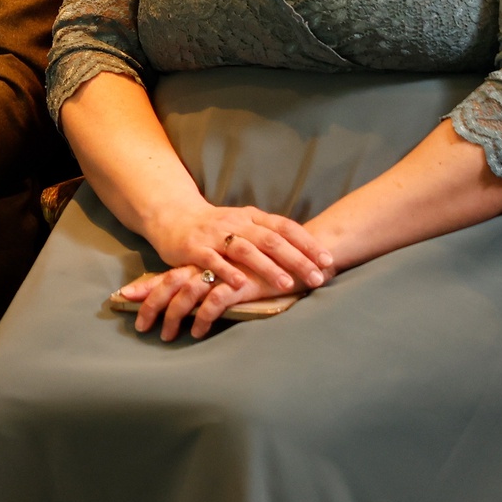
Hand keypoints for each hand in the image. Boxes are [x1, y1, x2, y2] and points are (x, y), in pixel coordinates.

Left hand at [118, 263, 265, 340]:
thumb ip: (216, 281)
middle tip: (140, 327)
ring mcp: (224, 272)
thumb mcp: (234, 272)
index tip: (123, 296)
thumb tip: (197, 298)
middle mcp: (209, 265)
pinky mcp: (241, 283)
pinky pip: (214, 303)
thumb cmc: (264, 266)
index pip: (169, 274)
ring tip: (165, 336)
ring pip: (187, 293)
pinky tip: (196, 333)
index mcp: (205, 262)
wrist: (298, 253)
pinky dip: (202, 318)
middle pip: (171, 283)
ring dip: (173, 316)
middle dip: (151, 304)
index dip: (146, 285)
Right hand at [148, 202, 330, 297]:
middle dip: (297, 259)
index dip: (307, 243)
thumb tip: (306, 251)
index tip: (328, 260)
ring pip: (246, 249)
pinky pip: (213, 261)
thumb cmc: (216, 226)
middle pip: (271, 240)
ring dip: (268, 267)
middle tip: (317, 277)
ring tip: (287, 284)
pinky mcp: (194, 248)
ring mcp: (215, 234)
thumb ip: (268, 235)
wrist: (173, 216)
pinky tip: (241, 285)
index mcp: (252, 216)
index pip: (285, 227)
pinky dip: (227, 272)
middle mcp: (236, 222)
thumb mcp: (244, 223)